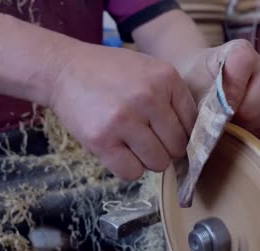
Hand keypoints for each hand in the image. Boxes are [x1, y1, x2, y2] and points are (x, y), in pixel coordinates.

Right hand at [49, 44, 196, 179]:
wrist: (65, 70)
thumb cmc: (112, 74)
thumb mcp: (150, 71)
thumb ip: (173, 99)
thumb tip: (193, 141)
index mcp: (166, 78)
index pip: (193, 124)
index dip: (183, 134)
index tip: (169, 135)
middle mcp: (149, 98)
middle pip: (177, 147)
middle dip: (166, 149)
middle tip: (148, 139)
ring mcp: (124, 120)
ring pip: (157, 163)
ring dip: (148, 160)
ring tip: (132, 143)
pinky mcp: (102, 140)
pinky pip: (131, 173)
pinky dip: (129, 168)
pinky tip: (120, 151)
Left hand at [180, 39, 259, 137]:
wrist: (194, 89)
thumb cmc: (191, 82)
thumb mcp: (189, 84)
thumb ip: (201, 96)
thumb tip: (215, 120)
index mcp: (239, 51)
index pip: (246, 60)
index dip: (233, 85)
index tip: (217, 102)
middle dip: (244, 109)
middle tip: (223, 118)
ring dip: (249, 123)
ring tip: (228, 125)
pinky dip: (251, 131)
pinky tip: (234, 129)